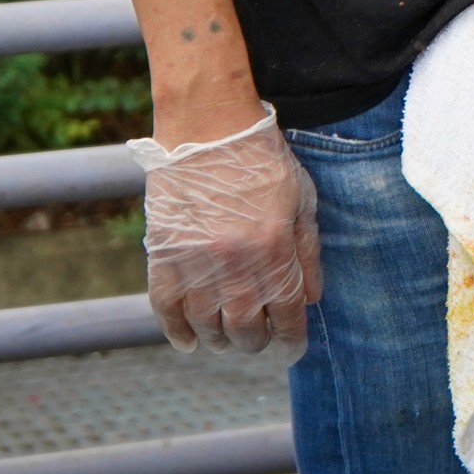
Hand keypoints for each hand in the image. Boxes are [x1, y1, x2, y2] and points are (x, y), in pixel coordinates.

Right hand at [130, 108, 323, 357]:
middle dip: (256, 341)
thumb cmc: (261, 158)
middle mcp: (234, 265)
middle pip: (246, 331)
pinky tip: (189, 342)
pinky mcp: (162, 255)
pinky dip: (177, 333)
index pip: (287, 317)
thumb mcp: (300, 199)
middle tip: (258, 336)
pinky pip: (166, 310)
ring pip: (207, 327)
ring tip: (227, 336)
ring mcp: (195, 263)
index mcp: (274, 251)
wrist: (207, 125)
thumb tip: (310, 299)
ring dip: (220, 339)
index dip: (291, 341)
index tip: (292, 348)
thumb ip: (307, 252)